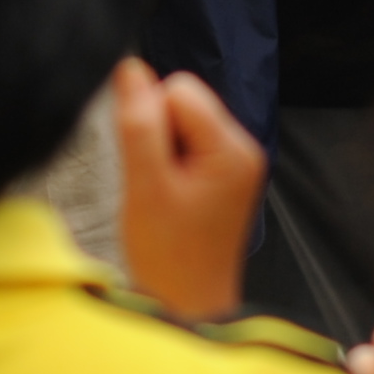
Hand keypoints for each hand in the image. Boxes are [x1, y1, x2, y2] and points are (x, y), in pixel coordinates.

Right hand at [112, 56, 263, 319]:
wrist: (187, 305)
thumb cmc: (168, 257)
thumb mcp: (145, 185)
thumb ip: (139, 124)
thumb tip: (130, 68)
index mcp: (233, 149)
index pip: (180, 89)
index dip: (151, 120)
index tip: (149, 166)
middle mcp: (243, 149)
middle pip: (184, 102)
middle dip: (157, 134)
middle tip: (154, 184)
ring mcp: (235, 163)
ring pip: (181, 122)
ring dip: (161, 151)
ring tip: (161, 195)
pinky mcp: (223, 176)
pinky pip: (186, 145)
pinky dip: (168, 165)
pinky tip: (167, 198)